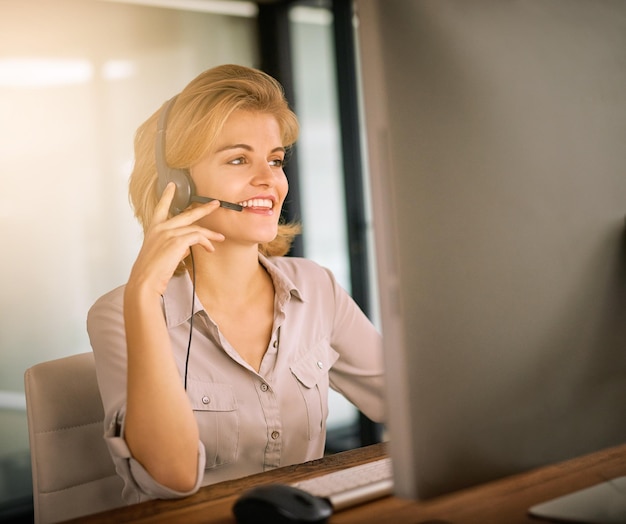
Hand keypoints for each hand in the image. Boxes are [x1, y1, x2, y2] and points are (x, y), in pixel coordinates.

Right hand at [127, 182, 224, 296]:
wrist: (145, 281)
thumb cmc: (150, 272)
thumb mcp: (159, 254)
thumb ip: (173, 246)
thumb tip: (187, 247)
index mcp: (153, 229)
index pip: (160, 208)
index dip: (167, 196)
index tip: (171, 186)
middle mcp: (160, 228)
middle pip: (186, 214)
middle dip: (204, 208)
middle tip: (215, 204)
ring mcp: (168, 233)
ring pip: (196, 228)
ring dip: (210, 234)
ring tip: (220, 237)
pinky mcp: (177, 241)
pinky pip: (198, 237)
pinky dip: (206, 243)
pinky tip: (210, 249)